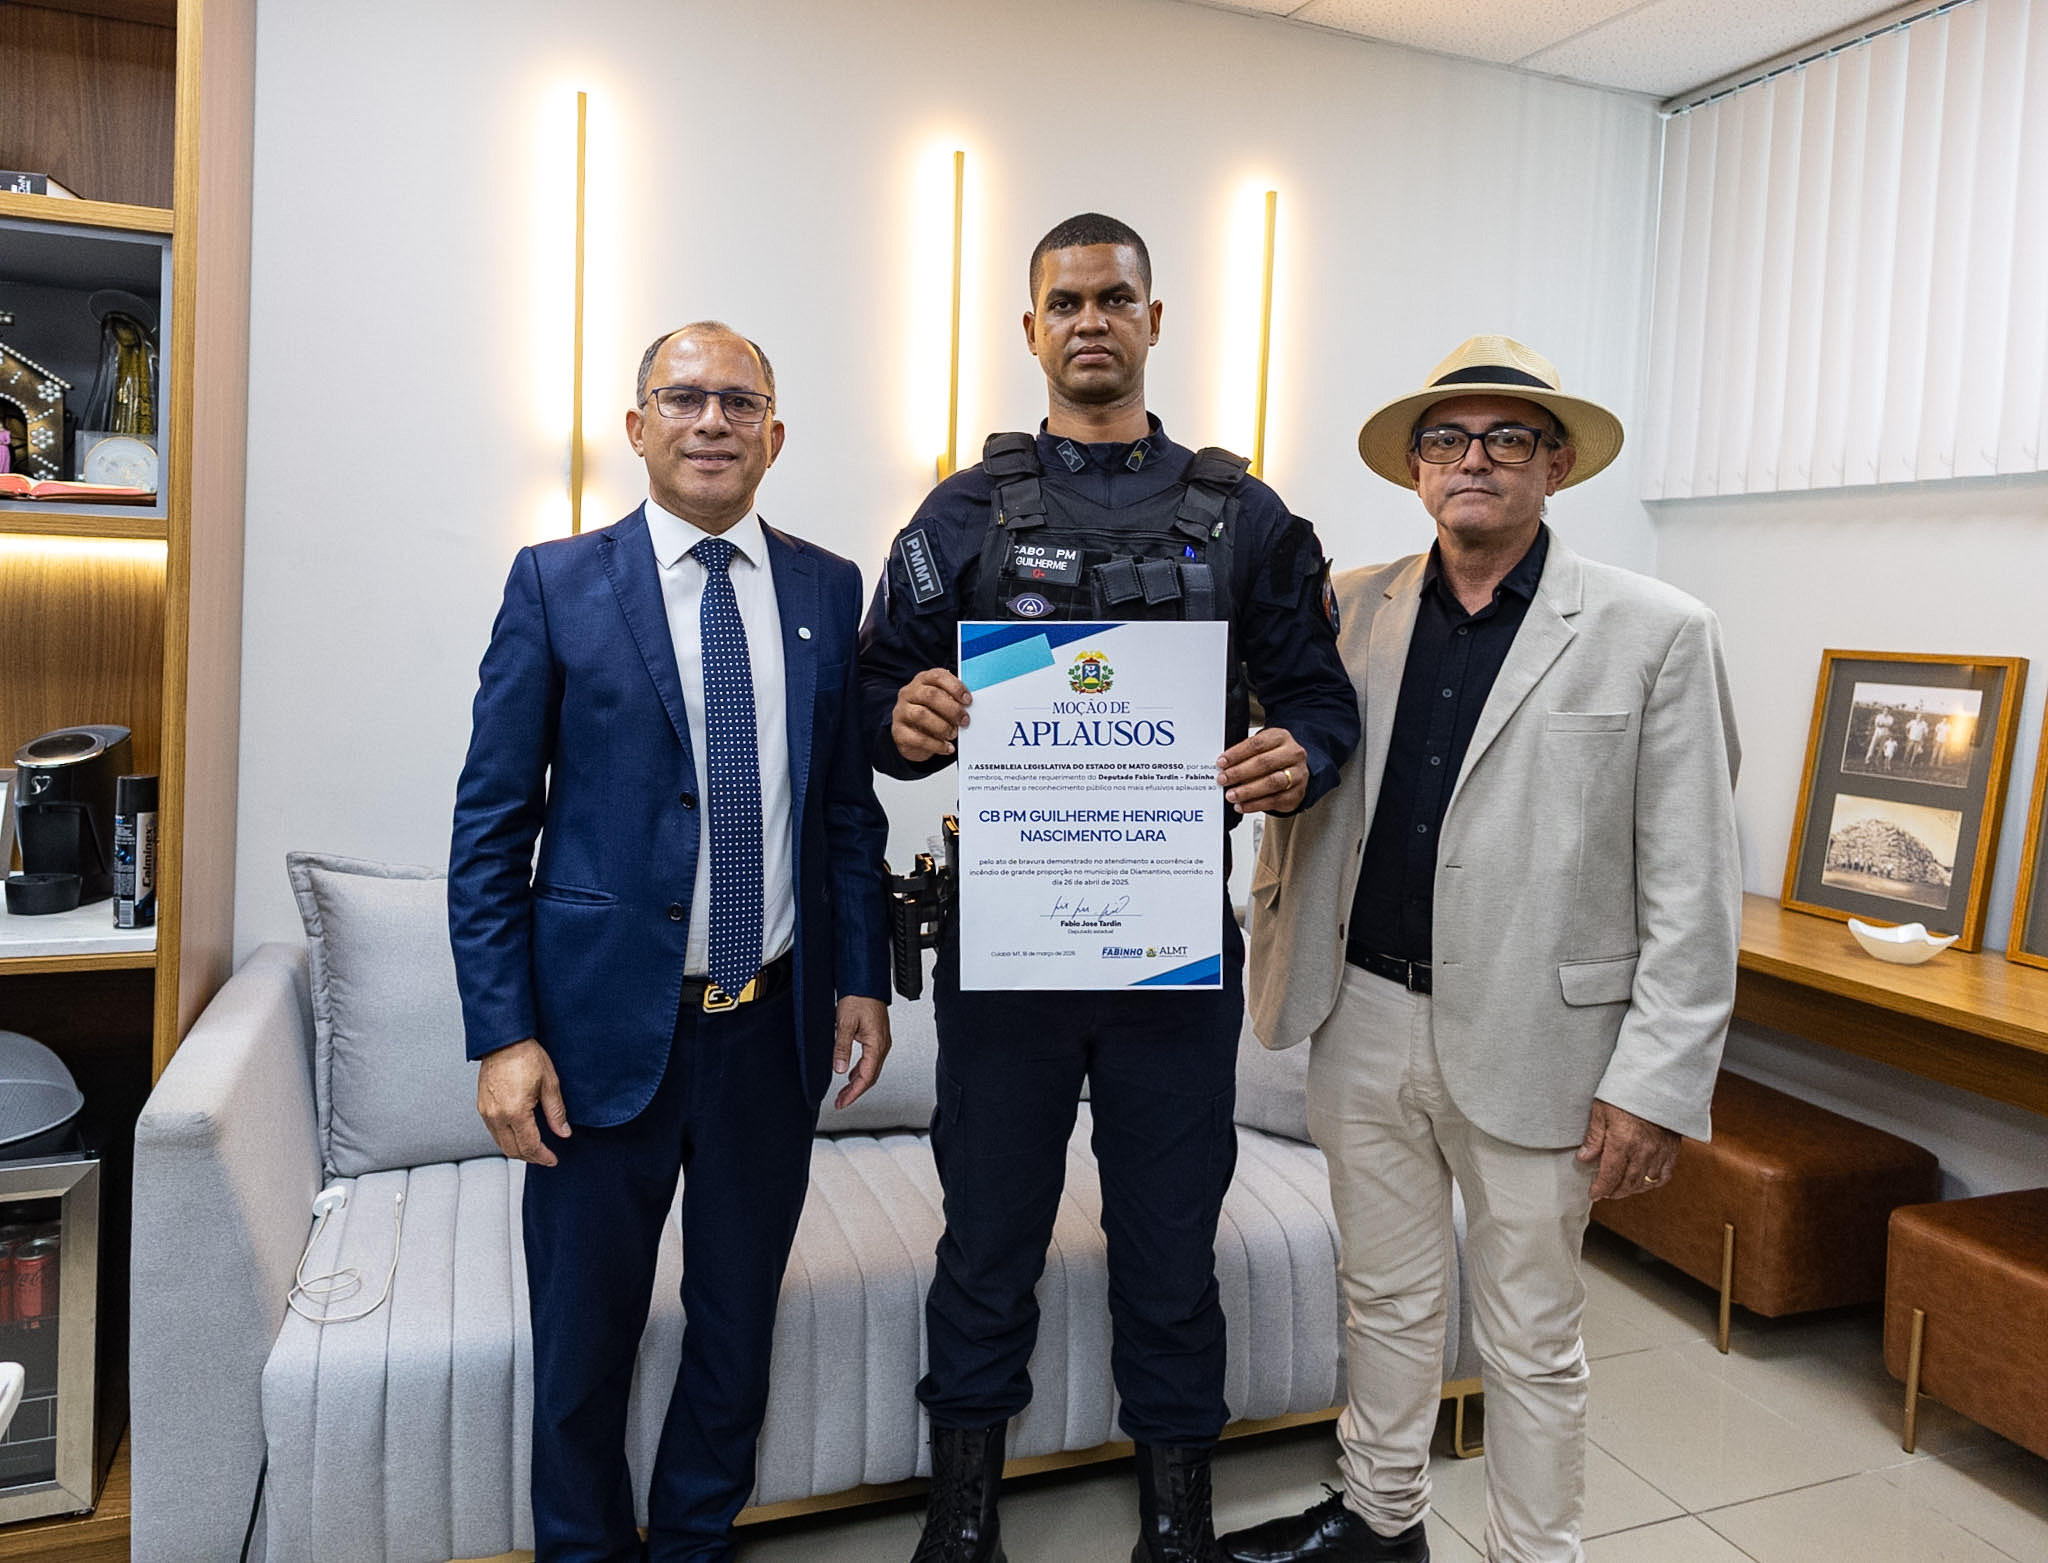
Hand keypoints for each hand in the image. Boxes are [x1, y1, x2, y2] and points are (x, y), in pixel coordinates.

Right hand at [477, 1039, 569, 1166]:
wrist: (504, 1041)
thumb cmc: (527, 1057)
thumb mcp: (550, 1084)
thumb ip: (556, 1112)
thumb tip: (563, 1132)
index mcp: (515, 1111)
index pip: (529, 1146)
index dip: (543, 1156)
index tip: (552, 1159)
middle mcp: (496, 1115)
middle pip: (512, 1150)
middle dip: (531, 1157)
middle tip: (546, 1156)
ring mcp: (486, 1112)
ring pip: (501, 1143)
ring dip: (518, 1149)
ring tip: (535, 1147)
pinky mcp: (482, 1107)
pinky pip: (494, 1132)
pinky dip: (507, 1138)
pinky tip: (520, 1133)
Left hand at [832, 996, 891, 1108]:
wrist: (865, 982)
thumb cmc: (858, 998)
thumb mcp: (845, 1024)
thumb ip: (842, 1048)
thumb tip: (839, 1069)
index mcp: (877, 1044)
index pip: (866, 1077)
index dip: (854, 1093)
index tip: (843, 1102)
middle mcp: (882, 1045)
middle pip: (870, 1077)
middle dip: (855, 1091)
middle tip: (841, 1102)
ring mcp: (880, 1041)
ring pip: (871, 1069)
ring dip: (857, 1082)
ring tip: (844, 1092)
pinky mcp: (876, 1037)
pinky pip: (870, 1060)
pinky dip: (860, 1071)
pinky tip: (851, 1073)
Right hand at [891, 668, 971, 761]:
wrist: (910, 736)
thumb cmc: (932, 715)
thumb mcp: (942, 703)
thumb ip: (954, 701)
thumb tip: (972, 708)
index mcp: (923, 680)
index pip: (938, 676)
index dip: (955, 687)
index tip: (968, 700)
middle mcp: (909, 693)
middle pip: (930, 695)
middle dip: (952, 709)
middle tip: (965, 720)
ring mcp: (901, 712)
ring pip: (922, 715)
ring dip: (943, 726)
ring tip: (953, 734)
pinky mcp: (899, 732)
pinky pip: (917, 738)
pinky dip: (936, 744)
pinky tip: (947, 748)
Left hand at [1219, 727, 1309, 813]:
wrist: (1295, 772)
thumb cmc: (1273, 758)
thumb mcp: (1261, 749)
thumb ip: (1244, 755)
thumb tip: (1223, 767)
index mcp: (1281, 737)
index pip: (1257, 744)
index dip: (1237, 754)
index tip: (1222, 762)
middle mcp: (1293, 754)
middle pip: (1264, 763)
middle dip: (1240, 772)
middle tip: (1223, 779)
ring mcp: (1298, 774)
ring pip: (1272, 783)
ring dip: (1247, 790)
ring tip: (1232, 795)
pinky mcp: (1296, 794)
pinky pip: (1275, 800)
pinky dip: (1255, 804)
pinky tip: (1242, 805)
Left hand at [1577, 1099, 1680, 1201]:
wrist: (1657, 1083)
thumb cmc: (1626, 1093)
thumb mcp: (1602, 1110)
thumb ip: (1594, 1137)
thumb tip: (1584, 1158)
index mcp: (1622, 1142)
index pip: (1610, 1175)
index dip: (1601, 1188)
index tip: (1594, 1193)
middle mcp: (1643, 1151)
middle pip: (1628, 1183)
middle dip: (1615, 1192)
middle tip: (1605, 1192)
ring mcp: (1659, 1152)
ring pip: (1645, 1182)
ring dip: (1632, 1189)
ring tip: (1620, 1188)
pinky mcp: (1672, 1149)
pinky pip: (1664, 1175)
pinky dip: (1653, 1183)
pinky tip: (1643, 1182)